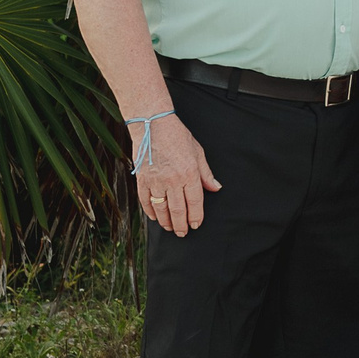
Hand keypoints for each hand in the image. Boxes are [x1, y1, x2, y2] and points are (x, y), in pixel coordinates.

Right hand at [137, 113, 221, 236]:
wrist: (152, 124)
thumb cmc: (177, 136)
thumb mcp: (198, 153)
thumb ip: (206, 174)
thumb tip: (216, 188)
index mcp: (189, 174)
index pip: (195, 202)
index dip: (196, 217)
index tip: (196, 225)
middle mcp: (173, 180)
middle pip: (178, 210)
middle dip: (181, 225)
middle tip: (183, 233)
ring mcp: (156, 181)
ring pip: (161, 209)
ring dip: (166, 222)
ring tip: (170, 228)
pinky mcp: (142, 179)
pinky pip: (145, 201)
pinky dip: (150, 212)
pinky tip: (155, 217)